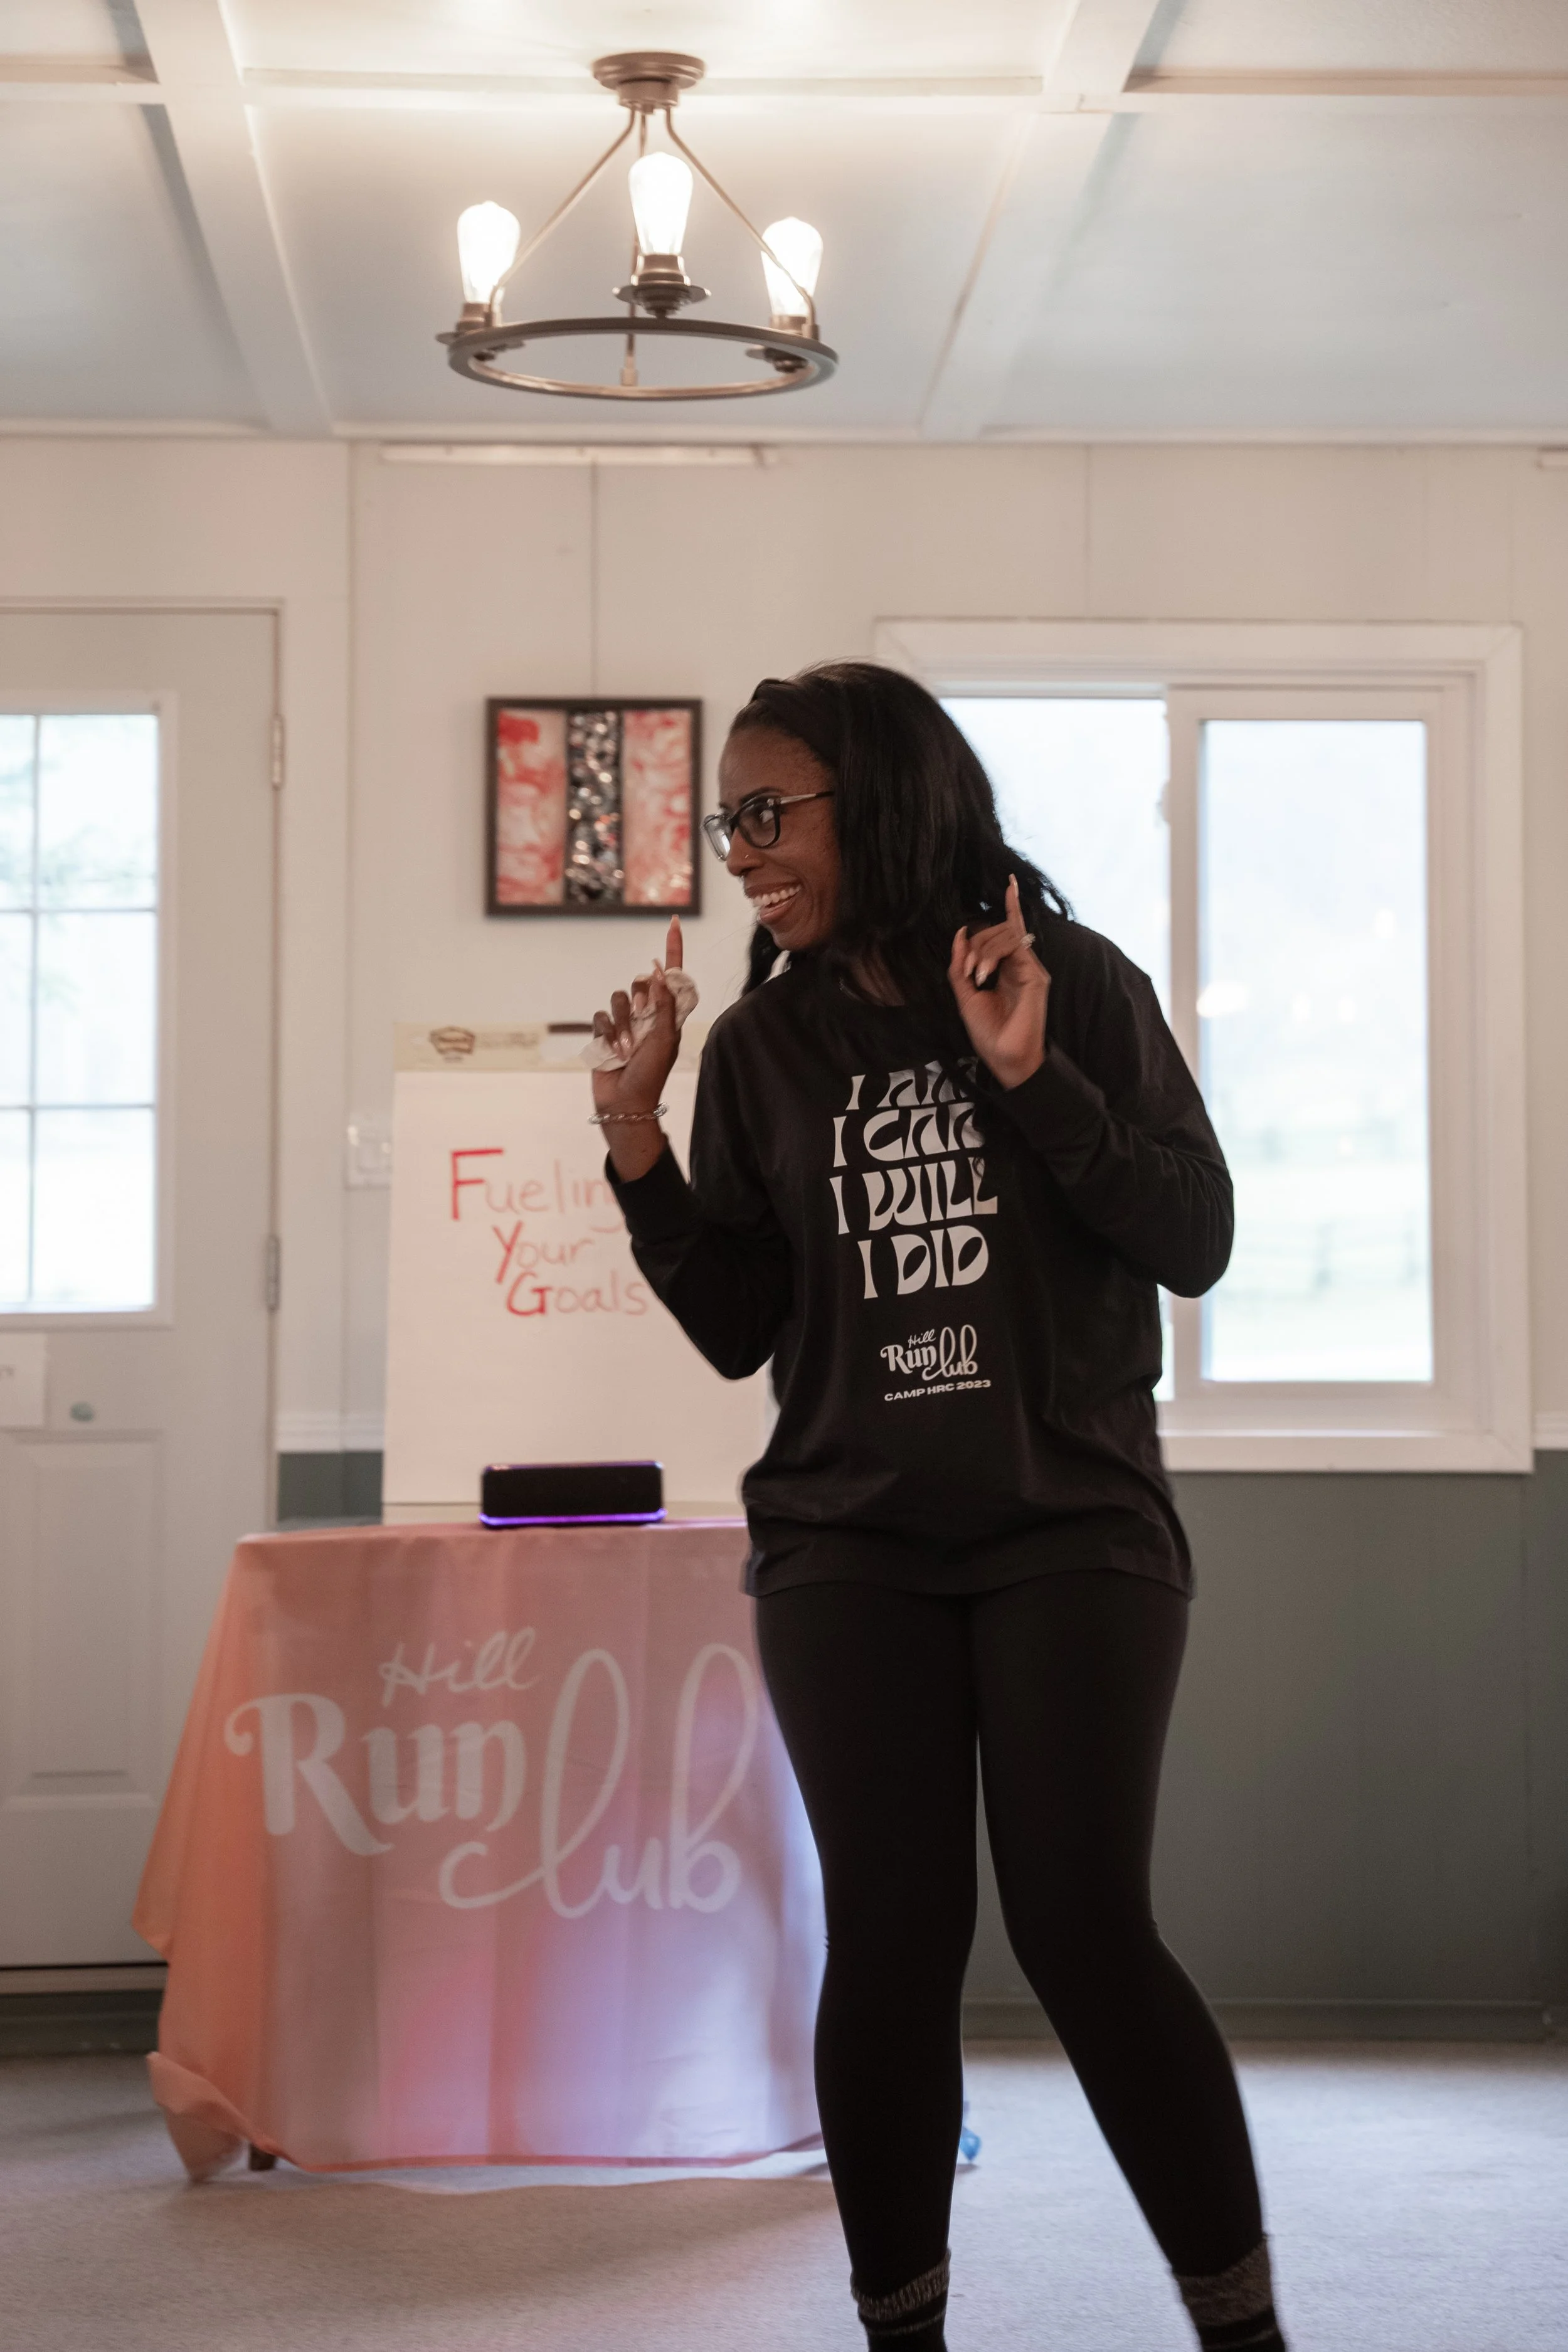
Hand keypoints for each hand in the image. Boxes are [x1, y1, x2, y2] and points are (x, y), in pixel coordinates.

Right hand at [590, 917, 683, 1178]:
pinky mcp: (605, 1031)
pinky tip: (612, 1051)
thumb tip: (661, 970)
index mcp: (669, 1014)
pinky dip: (606, 1032)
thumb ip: (665, 1003)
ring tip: (627, 1049)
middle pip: (640, 982)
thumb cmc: (652, 1075)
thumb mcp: (665, 1038)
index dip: (673, 949)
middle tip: (643, 1022)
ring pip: (618, 998)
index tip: (674, 922)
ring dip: (622, 1023)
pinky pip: (601, 1014)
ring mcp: (625, 1022)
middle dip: (640, 1000)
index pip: (671, 975)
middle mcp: (648, 1014)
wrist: (626, 1103)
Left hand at [948, 877, 1050, 1090]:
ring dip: (984, 951)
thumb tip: (959, 933)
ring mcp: (1030, 969)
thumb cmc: (989, 1033)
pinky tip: (990, 954)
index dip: (1010, 907)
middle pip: (998, 932)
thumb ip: (960, 966)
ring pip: (1005, 936)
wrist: (1006, 1059)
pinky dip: (995, 948)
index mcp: (1006, 970)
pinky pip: (1016, 945)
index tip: (1010, 884)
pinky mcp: (1036, 976)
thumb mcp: (965, 997)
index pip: (1005, 932)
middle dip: (976, 945)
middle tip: (967, 974)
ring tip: (977, 978)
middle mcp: (1021, 966)